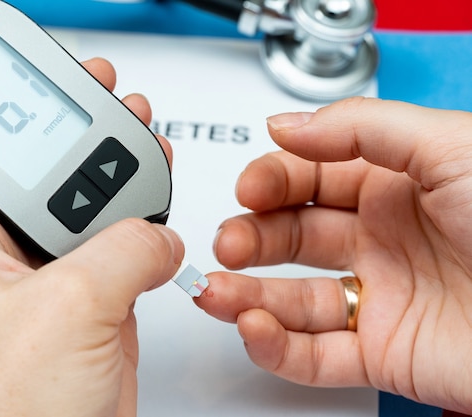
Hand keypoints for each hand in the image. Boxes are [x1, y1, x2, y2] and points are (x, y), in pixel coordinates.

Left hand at [0, 24, 183, 416]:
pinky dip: (137, 207)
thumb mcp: (67, 308)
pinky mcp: (88, 295)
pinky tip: (152, 184)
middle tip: (65, 74)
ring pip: (69, 191)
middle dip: (35, 108)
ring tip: (124, 113)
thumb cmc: (15, 413)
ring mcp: (47, 271)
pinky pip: (112, 233)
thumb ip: (120, 251)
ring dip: (98, 151)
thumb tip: (155, 236)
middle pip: (9, 156)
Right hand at [196, 97, 471, 412]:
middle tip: (229, 240)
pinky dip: (276, 346)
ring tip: (216, 290)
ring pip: (291, 297)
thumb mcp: (447, 145)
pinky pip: (314, 354)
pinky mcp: (383, 353)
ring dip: (245, 294)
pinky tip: (255, 326)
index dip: (272, 180)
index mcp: (394, 186)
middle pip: (292, 236)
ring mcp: (378, 298)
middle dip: (251, 235)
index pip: (309, 179)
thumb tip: (283, 126)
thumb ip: (358, 128)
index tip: (248, 185)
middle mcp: (381, 240)